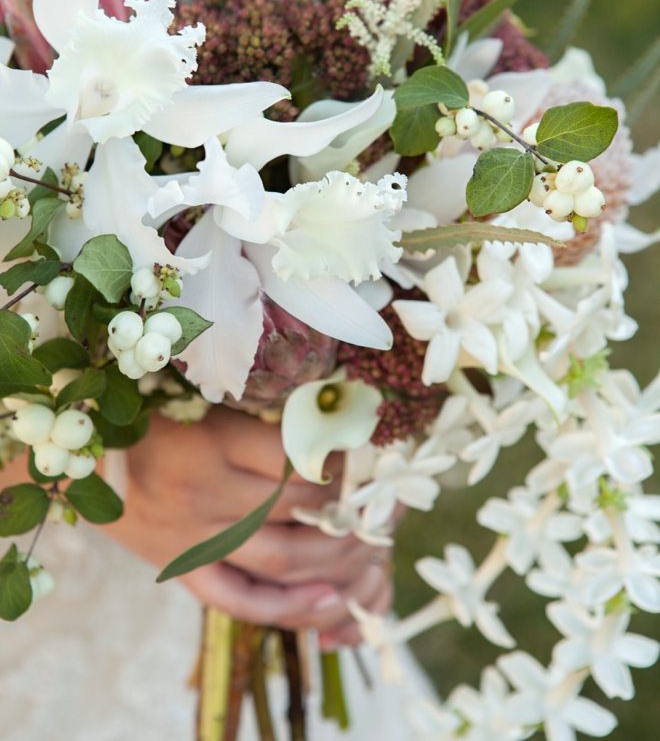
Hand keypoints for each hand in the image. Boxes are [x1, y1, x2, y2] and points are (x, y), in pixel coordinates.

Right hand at [105, 407, 393, 647]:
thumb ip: (262, 411)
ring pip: (282, 557)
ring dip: (336, 557)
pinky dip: (288, 607)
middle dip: (352, 508)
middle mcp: (206, 491)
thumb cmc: (154, 413)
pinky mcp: (182, 567)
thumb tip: (336, 413)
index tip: (369, 454)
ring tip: (369, 547)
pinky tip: (329, 601)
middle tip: (384, 503)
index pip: (300, 458)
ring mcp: (194, 536)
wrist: (85, 453)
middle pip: (299, 508)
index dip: (345, 460)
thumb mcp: (206, 398)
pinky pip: (239, 598)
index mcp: (214, 440)